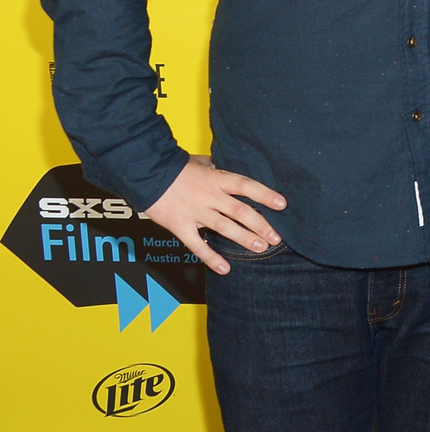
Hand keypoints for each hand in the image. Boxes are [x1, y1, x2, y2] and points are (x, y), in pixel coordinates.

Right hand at [143, 155, 286, 274]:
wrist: (145, 173)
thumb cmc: (172, 166)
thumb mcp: (198, 162)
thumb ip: (213, 168)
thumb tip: (221, 167)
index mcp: (216, 179)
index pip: (246, 186)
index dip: (265, 195)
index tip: (282, 204)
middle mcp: (209, 196)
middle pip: (241, 211)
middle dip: (260, 225)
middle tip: (275, 238)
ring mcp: (195, 212)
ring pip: (225, 227)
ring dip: (244, 239)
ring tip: (260, 248)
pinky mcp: (180, 225)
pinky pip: (198, 245)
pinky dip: (211, 257)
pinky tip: (224, 268)